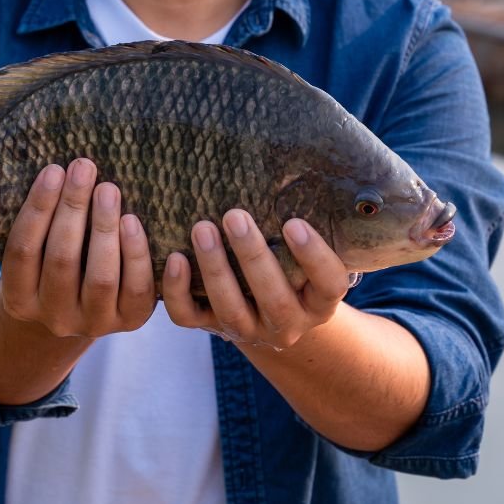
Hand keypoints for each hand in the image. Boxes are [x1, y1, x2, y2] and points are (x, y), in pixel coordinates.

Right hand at [0, 158, 155, 339]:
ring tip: (108, 189)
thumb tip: (57, 169)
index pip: (22, 250)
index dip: (38, 208)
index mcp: (19, 300)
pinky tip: (131, 221)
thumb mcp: (38, 251)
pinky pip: (136, 288)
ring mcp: (93, 323)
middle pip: (61, 260)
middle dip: (73, 208)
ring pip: (100, 276)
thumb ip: (39, 221)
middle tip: (84, 169)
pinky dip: (135, 253)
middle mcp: (54, 317)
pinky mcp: (129, 321)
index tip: (54, 170)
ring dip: (104, 227)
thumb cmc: (55, 262)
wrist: (81, 309)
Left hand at [161, 209, 348, 349]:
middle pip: (274, 299)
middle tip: (235, 216)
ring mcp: (249, 331)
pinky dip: (177, 291)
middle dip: (252, 256)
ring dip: (215, 268)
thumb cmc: (292, 269)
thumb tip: (296, 173)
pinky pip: (189, 317)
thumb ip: (305, 230)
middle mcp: (287, 324)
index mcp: (319, 303)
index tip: (293, 223)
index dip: (314, 257)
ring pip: (230, 309)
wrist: (268, 320)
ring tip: (202, 229)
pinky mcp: (213, 328)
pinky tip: (175, 258)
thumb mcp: (309, 258)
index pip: (328, 284)